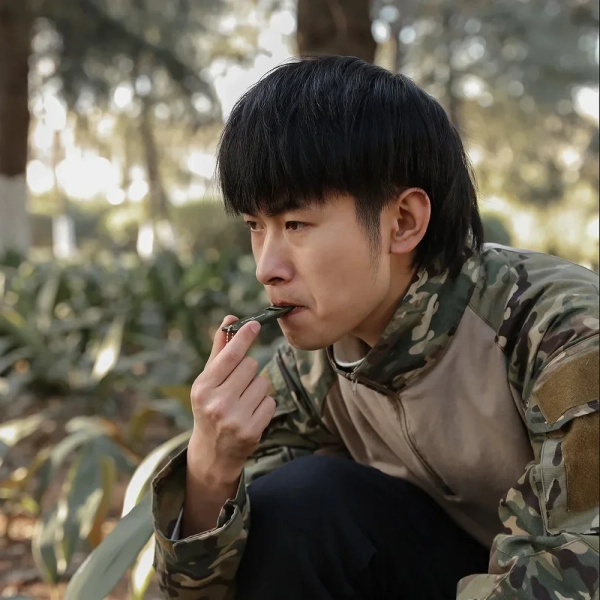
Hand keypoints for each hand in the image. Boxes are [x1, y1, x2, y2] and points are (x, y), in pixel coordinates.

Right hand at [187, 315, 275, 486]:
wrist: (212, 452)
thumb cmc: (210, 406)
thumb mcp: (208, 380)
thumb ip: (220, 350)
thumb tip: (230, 319)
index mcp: (203, 387)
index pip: (229, 355)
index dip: (244, 337)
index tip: (255, 324)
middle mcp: (216, 403)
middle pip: (250, 366)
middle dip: (248, 370)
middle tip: (238, 385)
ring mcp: (234, 418)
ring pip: (263, 383)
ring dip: (257, 388)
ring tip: (243, 401)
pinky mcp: (251, 431)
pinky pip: (270, 402)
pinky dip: (264, 405)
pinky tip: (251, 414)